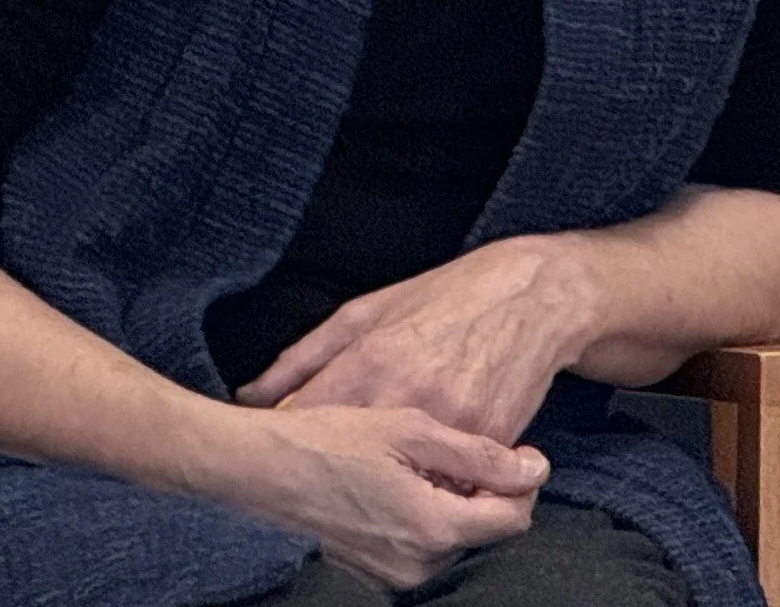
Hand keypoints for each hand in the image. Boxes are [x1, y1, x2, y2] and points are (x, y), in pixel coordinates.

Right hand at [210, 401, 547, 589]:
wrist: (265, 466)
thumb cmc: (332, 437)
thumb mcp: (411, 428)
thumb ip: (478, 454)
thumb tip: (534, 469)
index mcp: (432, 528)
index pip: (512, 519)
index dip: (522, 481)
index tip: (516, 451)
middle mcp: (417, 564)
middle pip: (484, 531)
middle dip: (486, 490)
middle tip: (460, 447)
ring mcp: (393, 573)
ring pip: (455, 537)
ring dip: (455, 501)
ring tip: (423, 459)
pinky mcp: (374, 570)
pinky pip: (423, 545)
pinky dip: (426, 513)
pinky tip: (402, 478)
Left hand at [235, 238, 591, 447]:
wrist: (528, 297)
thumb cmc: (441, 300)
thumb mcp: (365, 312)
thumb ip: (303, 355)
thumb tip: (251, 394)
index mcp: (370, 358)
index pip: (306, 421)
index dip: (287, 441)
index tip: (285, 447)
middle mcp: (407, 393)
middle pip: (348, 459)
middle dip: (332, 468)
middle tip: (327, 470)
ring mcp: (450, 422)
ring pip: (401, 479)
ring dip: (385, 482)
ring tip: (377, 473)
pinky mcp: (488, 441)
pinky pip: (449, 480)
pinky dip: (434, 480)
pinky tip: (426, 468)